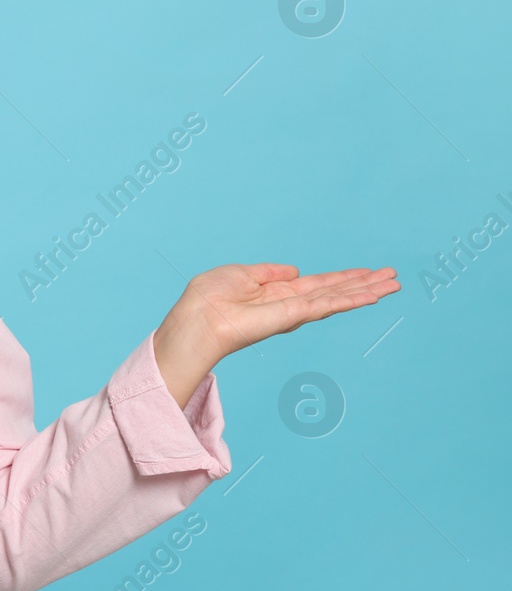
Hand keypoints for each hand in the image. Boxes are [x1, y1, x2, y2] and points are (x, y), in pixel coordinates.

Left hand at [163, 262, 401, 365]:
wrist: (196, 320)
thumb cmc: (207, 299)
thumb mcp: (239, 274)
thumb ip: (269, 272)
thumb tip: (295, 270)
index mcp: (275, 292)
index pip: (317, 284)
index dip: (342, 278)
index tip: (367, 271)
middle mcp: (289, 304)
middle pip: (334, 291)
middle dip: (364, 284)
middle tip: (394, 277)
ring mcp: (293, 311)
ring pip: (338, 298)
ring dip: (367, 290)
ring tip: (394, 283)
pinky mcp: (292, 315)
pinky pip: (327, 306)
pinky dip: (351, 299)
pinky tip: (372, 295)